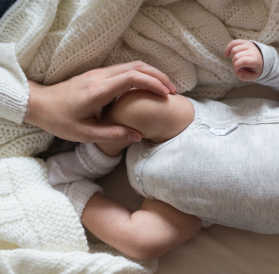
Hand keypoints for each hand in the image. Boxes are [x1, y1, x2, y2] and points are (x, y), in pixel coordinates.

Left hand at [24, 62, 176, 143]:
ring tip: (165, 88)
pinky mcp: (98, 75)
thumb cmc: (60, 120)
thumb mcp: (85, 134)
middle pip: (136, 67)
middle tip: (172, 91)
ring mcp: (98, 73)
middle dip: (158, 76)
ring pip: (131, 65)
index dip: (152, 84)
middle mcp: (100, 77)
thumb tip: (138, 136)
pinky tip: (148, 87)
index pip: (131, 79)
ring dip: (151, 74)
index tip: (166, 94)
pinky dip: (141, 75)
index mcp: (98, 91)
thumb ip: (113, 135)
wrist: (39, 104)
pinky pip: (125, 69)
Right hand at [225, 39, 262, 81]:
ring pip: (234, 49)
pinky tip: (227, 55)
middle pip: (236, 56)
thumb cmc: (254, 69)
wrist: (260, 59)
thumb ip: (244, 76)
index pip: (243, 61)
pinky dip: (228, 49)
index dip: (237, 66)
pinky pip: (233, 43)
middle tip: (238, 66)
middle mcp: (252, 51)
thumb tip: (237, 70)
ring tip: (236, 61)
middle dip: (234, 63)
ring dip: (232, 57)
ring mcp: (248, 45)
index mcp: (256, 60)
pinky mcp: (243, 41)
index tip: (237, 70)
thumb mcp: (252, 76)